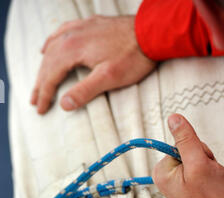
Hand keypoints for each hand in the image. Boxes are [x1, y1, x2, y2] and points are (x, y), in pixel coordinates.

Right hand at [31, 15, 156, 113]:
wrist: (151, 33)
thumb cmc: (133, 56)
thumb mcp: (109, 78)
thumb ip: (85, 91)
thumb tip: (64, 104)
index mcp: (73, 49)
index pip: (52, 75)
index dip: (45, 94)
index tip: (41, 109)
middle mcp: (72, 35)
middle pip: (48, 62)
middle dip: (41, 83)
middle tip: (34, 101)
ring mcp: (80, 28)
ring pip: (53, 48)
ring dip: (44, 66)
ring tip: (38, 81)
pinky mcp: (89, 25)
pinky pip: (61, 33)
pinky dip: (51, 44)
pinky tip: (48, 48)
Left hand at [152, 114, 223, 197]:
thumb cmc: (216, 197)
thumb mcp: (200, 163)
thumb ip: (186, 139)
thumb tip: (173, 118)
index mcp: (162, 173)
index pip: (180, 144)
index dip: (198, 150)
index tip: (203, 166)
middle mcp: (166, 179)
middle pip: (188, 151)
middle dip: (204, 159)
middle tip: (209, 176)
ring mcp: (178, 185)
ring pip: (197, 160)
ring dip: (209, 167)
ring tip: (212, 182)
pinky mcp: (190, 189)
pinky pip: (201, 171)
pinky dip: (210, 174)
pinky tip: (213, 186)